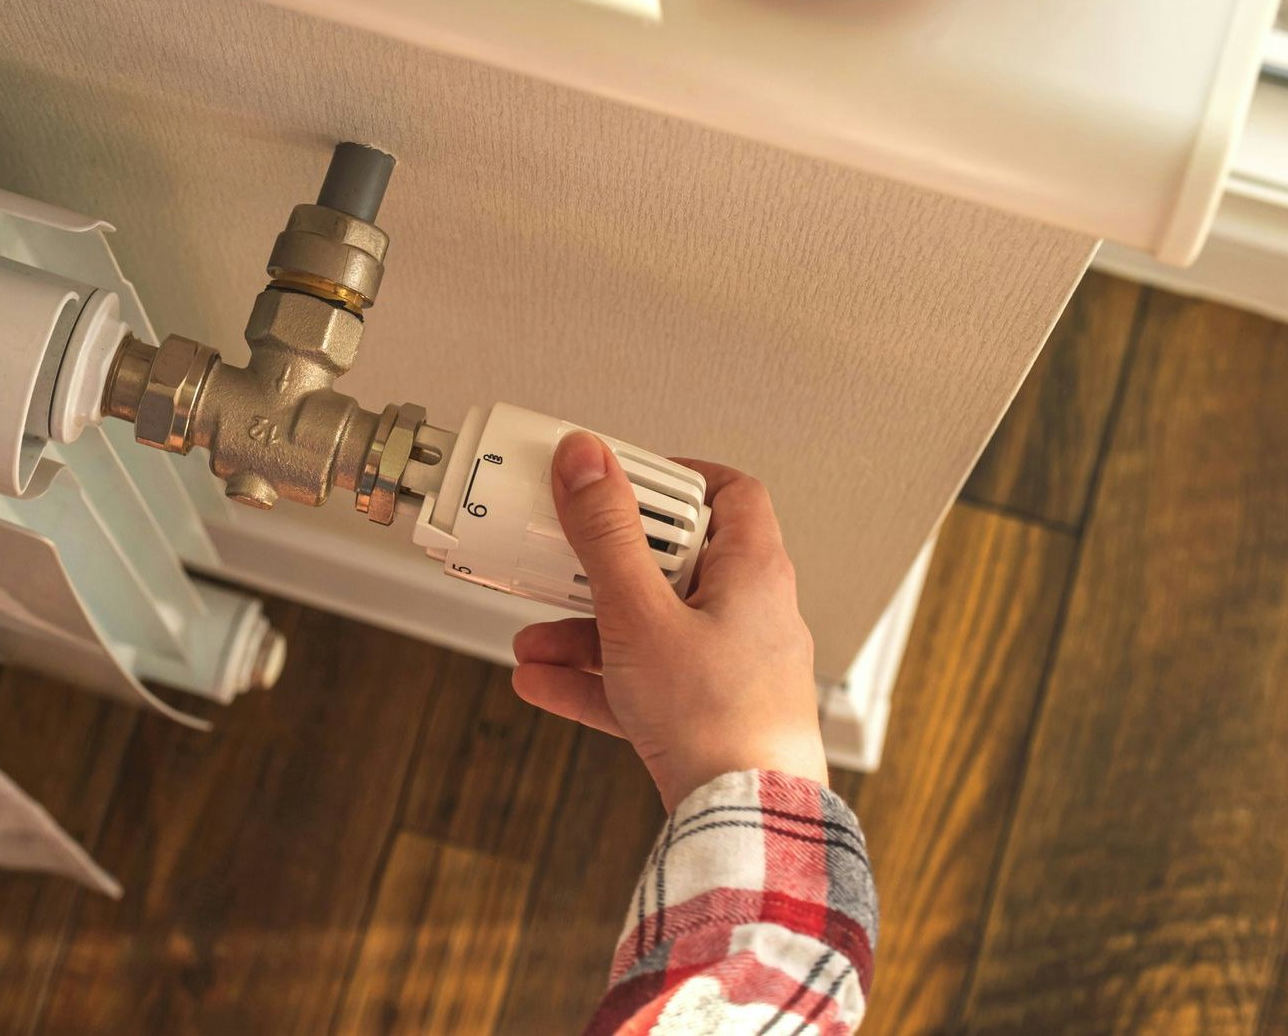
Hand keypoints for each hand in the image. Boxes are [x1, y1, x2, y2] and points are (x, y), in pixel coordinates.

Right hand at [511, 432, 827, 811]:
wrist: (746, 827)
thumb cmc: (718, 721)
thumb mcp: (640, 613)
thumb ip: (606, 534)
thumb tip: (588, 459)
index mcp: (753, 573)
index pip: (728, 494)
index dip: (673, 479)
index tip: (618, 479)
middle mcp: (750, 614)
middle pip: (673, 561)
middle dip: (602, 565)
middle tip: (563, 554)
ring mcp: (729, 667)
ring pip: (650, 626)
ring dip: (586, 628)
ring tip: (534, 637)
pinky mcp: (707, 715)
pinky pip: (643, 681)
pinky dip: (596, 677)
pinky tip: (543, 681)